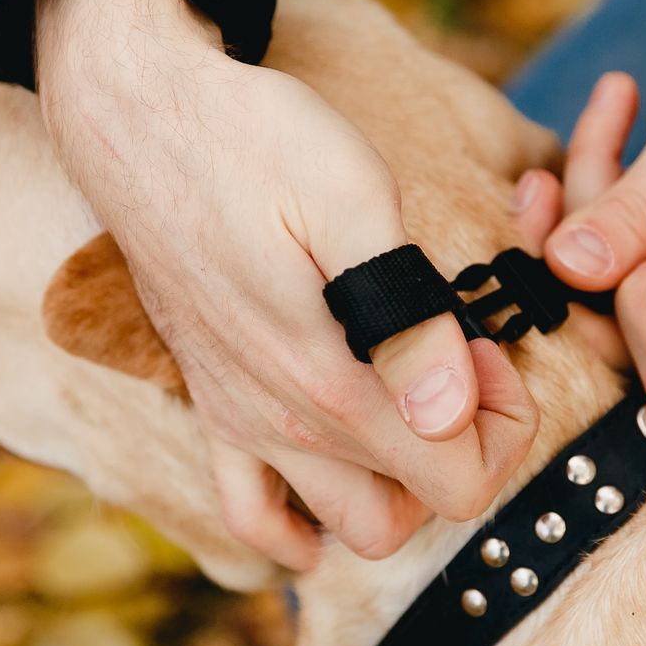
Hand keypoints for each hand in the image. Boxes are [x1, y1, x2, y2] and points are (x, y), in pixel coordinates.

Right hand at [35, 0, 536, 568]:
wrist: (143, 118)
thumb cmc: (256, 141)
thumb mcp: (352, 199)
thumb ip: (407, 318)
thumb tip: (450, 414)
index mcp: (331, 383)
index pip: (462, 482)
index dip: (503, 423)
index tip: (486, 344)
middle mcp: (284, 424)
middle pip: (417, 511)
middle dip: (465, 453)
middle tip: (460, 366)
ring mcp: (242, 422)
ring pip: (348, 526)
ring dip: (400, 487)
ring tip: (409, 399)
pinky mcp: (211, 405)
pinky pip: (249, 517)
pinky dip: (298, 527)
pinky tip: (332, 488)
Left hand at [513, 70, 645, 404]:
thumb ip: (636, 208)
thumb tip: (563, 266)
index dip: (642, 303)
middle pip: (619, 336)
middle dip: (590, 238)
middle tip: (601, 145)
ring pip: (596, 298)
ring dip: (585, 202)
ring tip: (616, 110)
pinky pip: (600, 273)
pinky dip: (595, 198)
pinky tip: (614, 119)